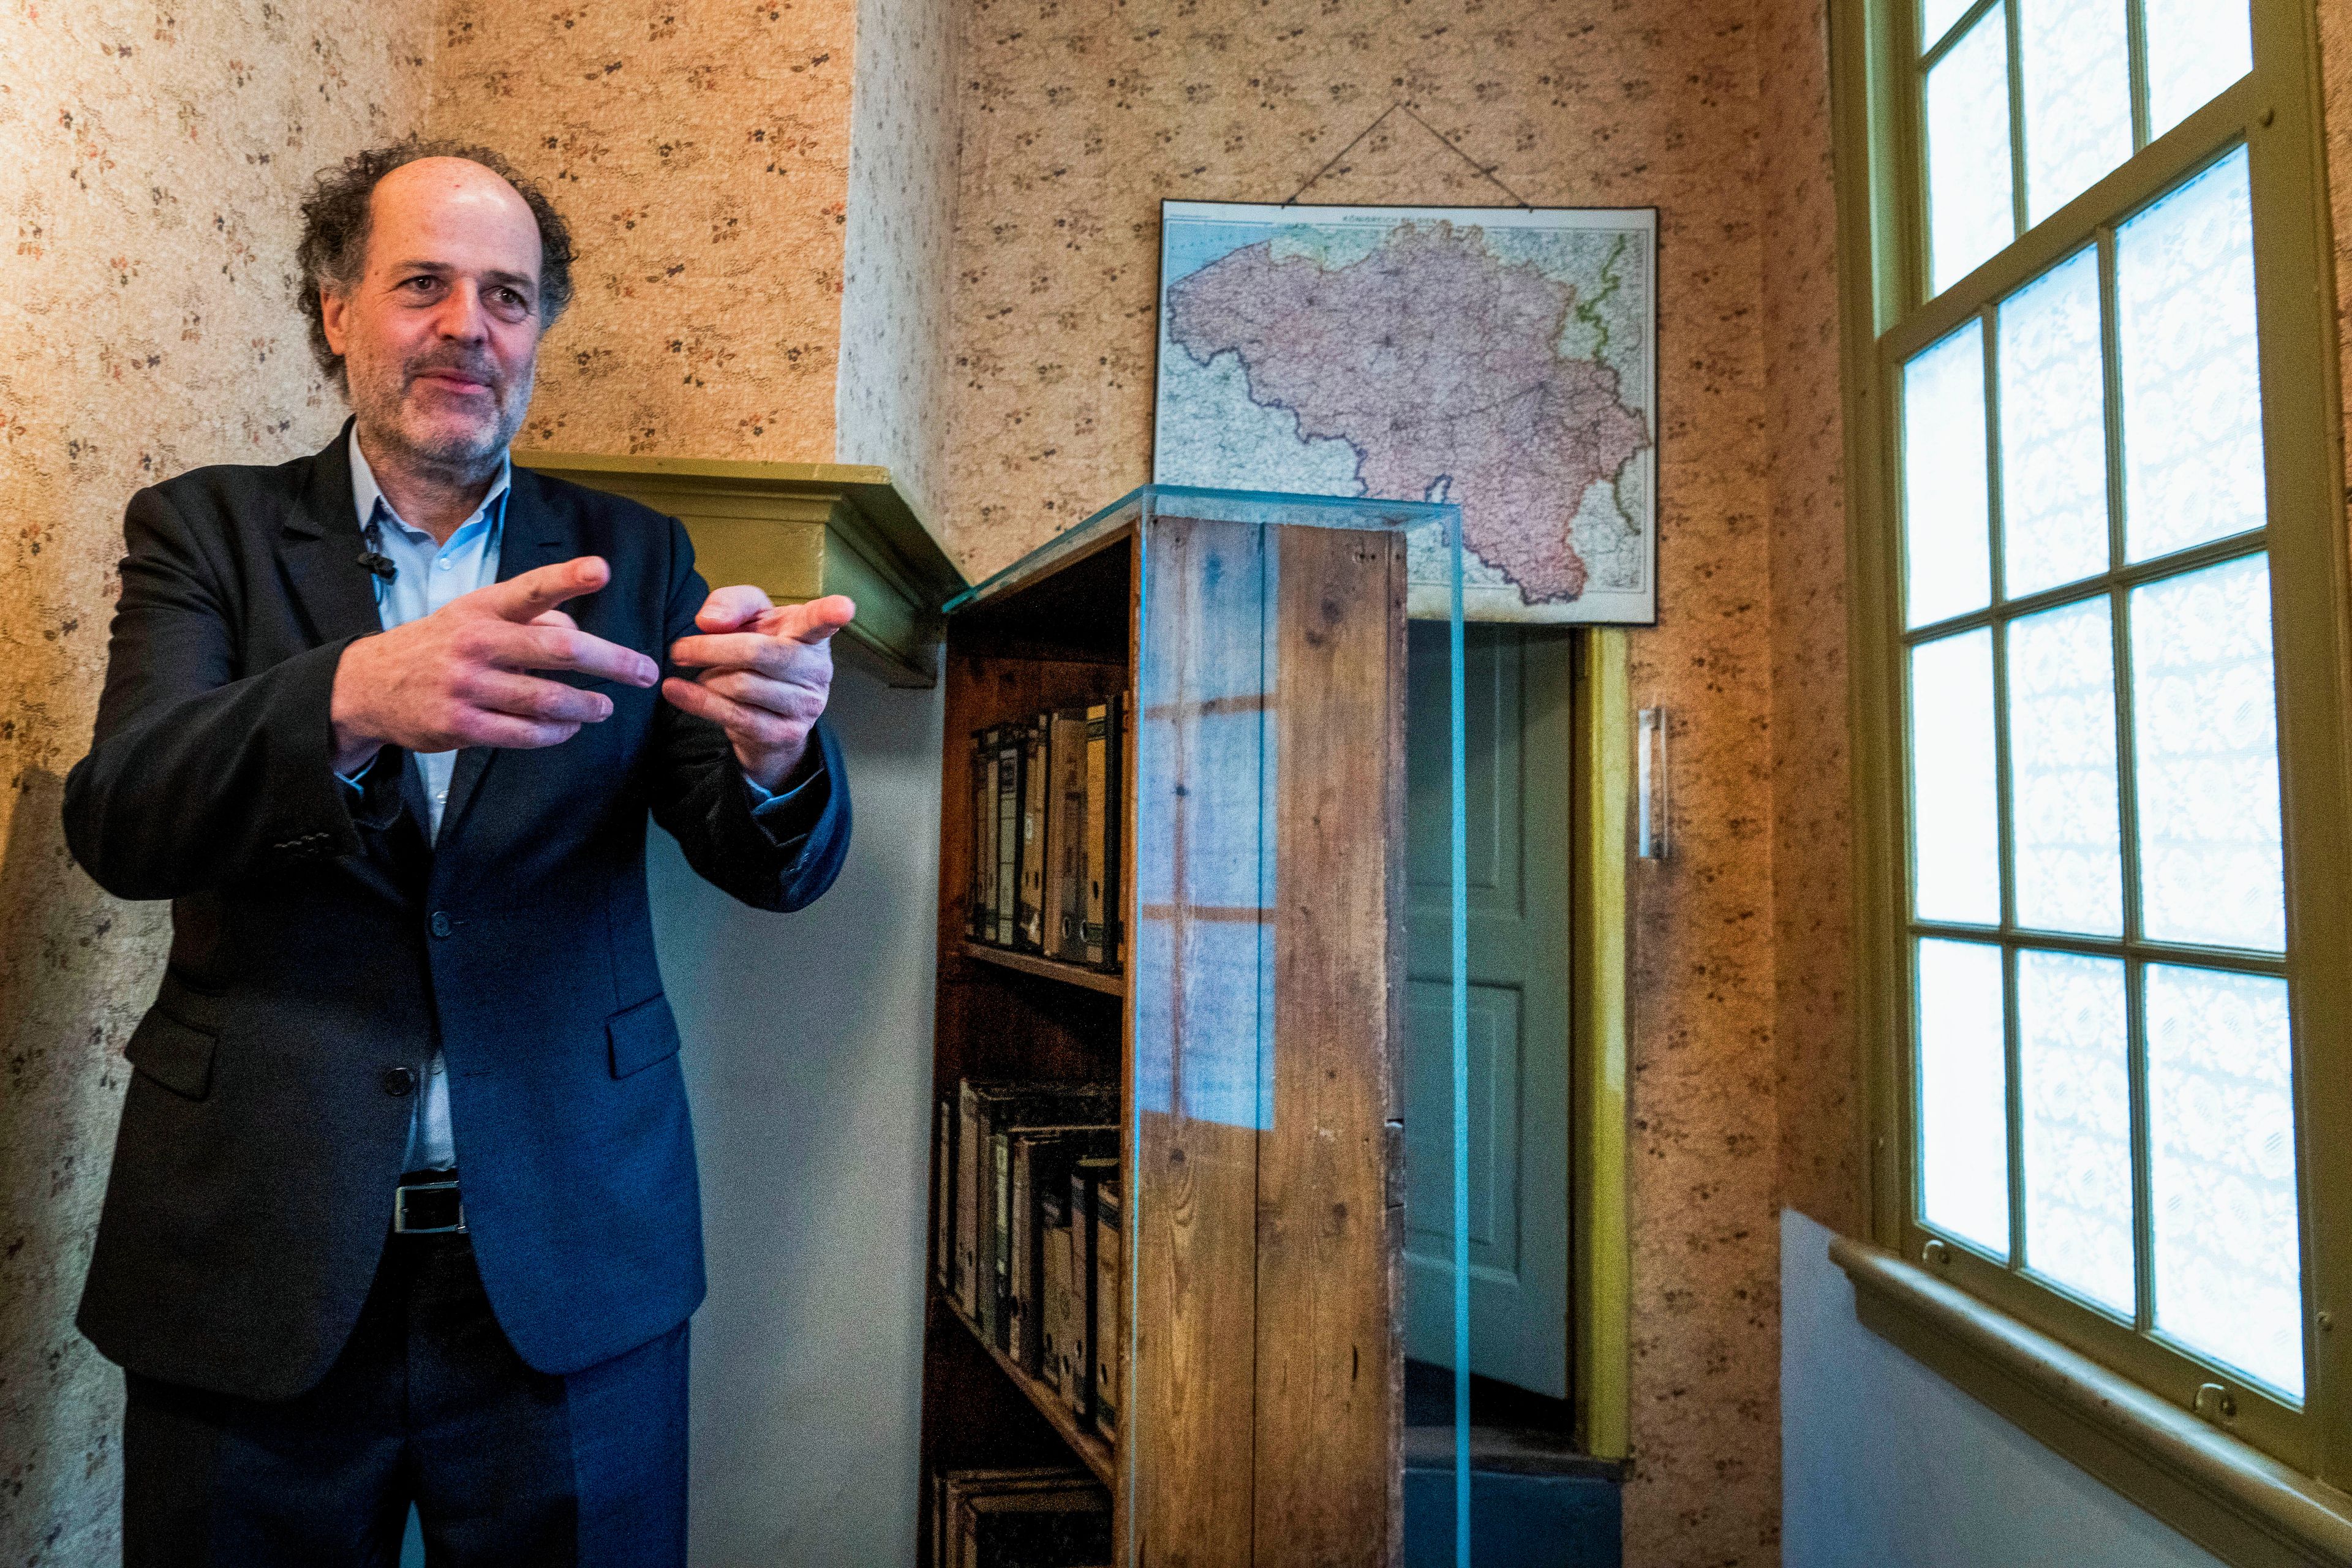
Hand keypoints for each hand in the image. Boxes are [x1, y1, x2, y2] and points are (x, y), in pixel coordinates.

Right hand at [328, 556, 659, 772]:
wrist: (369, 685)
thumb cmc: (440, 645)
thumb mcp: (474, 615)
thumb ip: (527, 618)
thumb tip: (575, 628)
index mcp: (483, 608)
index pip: (530, 589)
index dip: (567, 578)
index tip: (601, 570)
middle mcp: (477, 642)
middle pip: (559, 648)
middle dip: (612, 661)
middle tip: (645, 671)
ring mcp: (467, 686)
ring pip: (548, 698)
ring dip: (587, 705)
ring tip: (605, 706)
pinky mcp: (460, 725)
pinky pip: (524, 733)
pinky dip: (556, 733)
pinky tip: (570, 728)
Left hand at [663, 589, 854, 790]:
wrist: (765, 715)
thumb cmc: (759, 651)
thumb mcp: (749, 618)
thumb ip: (731, 604)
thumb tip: (710, 621)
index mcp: (810, 635)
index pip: (819, 622)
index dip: (831, 614)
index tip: (843, 608)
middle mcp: (816, 669)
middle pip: (758, 653)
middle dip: (710, 649)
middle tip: (679, 648)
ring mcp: (806, 706)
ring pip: (741, 686)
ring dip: (708, 678)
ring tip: (702, 674)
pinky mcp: (786, 734)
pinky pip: (735, 717)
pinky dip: (698, 702)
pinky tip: (677, 691)